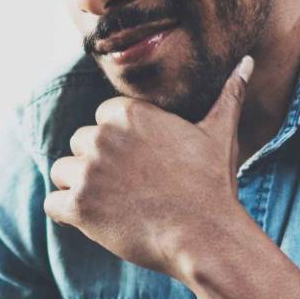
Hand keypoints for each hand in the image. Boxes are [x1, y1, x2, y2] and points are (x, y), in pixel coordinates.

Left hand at [44, 56, 255, 277]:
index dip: (120, 146)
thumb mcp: (220, 134)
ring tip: (115, 205)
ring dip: (81, 189)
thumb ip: (228, 94)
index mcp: (127, 113)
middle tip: (132, 189)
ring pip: (63, 173)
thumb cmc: (212, 185)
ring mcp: (87, 171)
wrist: (205, 236)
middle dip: (98, 166)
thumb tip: (247, 62)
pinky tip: (98, 221)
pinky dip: (68, 214)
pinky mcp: (78, 205)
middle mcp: (101, 136)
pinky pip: (52, 204)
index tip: (143, 166)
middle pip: (80, 145)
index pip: (101, 120)